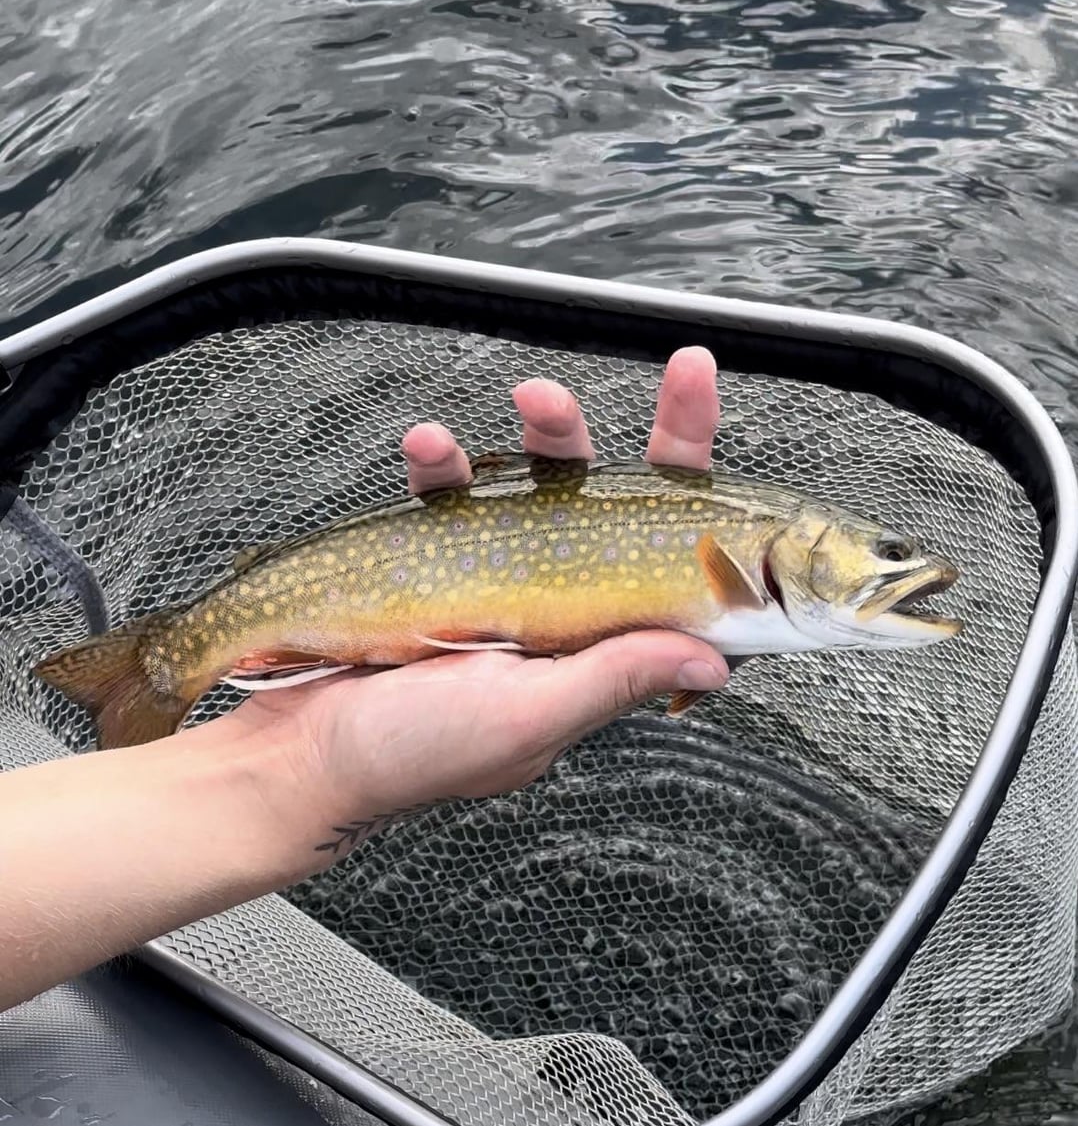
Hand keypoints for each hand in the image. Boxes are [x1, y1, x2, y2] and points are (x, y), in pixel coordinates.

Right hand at [238, 347, 728, 859]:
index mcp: (599, 654)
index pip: (680, 573)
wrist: (295, 755)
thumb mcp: (527, 716)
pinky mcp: (439, 563)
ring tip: (532, 397)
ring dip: (546, 431)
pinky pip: (454, 495)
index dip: (713, 509)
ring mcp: (501, 583)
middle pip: (627, 507)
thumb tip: (714, 658)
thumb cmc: (411, 755)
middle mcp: (562, 612)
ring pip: (545, 485)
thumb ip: (613, 678)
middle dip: (663, 436)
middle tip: (683, 370)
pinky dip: (442, 462)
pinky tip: (427, 447)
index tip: (735, 447)